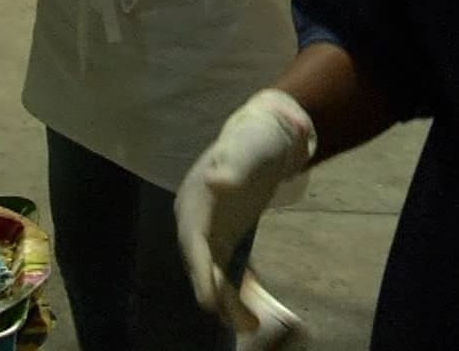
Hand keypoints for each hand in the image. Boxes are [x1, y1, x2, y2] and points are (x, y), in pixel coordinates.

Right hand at [176, 89, 317, 343]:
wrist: (266, 134)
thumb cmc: (256, 141)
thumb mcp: (247, 150)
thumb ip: (232, 166)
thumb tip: (216, 181)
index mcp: (194, 200)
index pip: (192, 240)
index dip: (199, 269)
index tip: (208, 298)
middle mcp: (195, 217)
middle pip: (199, 261)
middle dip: (213, 291)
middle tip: (238, 322)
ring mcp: (209, 228)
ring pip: (211, 269)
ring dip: (225, 298)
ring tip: (251, 324)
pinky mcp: (224, 235)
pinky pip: (224, 268)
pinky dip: (233, 290)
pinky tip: (250, 311)